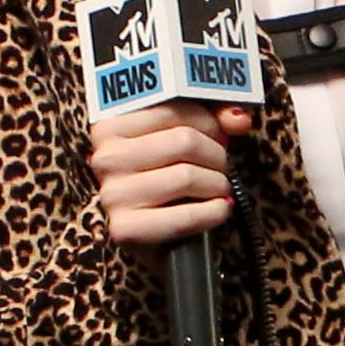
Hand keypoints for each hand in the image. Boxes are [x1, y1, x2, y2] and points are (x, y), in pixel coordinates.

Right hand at [89, 101, 249, 248]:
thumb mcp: (181, 140)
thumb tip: (238, 118)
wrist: (150, 237)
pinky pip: (186, 216)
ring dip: (217, 184)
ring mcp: (114, 194)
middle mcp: (106, 157)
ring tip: (219, 189)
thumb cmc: (166, 182)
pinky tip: (219, 209)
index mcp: (111, 125)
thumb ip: (210, 120)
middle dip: (216, 155)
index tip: (218, 135)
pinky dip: (213, 212)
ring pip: (187, 176)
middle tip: (221, 167)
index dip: (208, 122)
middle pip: (184, 141)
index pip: (174, 108)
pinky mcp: (125, 228)